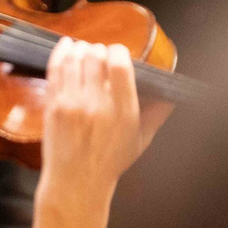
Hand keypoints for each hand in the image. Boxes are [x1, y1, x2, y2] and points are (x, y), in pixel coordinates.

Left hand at [37, 37, 142, 212]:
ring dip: (81, 50)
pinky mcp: (53, 105)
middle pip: (96, 56)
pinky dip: (61, 53)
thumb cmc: (111, 162)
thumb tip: (174, 95)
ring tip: (85, 52)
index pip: (120, 65)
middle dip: (100, 50)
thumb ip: (157, 114)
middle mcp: (96, 104)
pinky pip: (56, 69)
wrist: (77, 182)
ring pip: (75, 58)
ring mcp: (71, 104)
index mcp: (122, 111)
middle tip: (101, 57)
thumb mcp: (141, 140)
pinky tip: (67, 45)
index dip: (119, 51)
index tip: (119, 54)